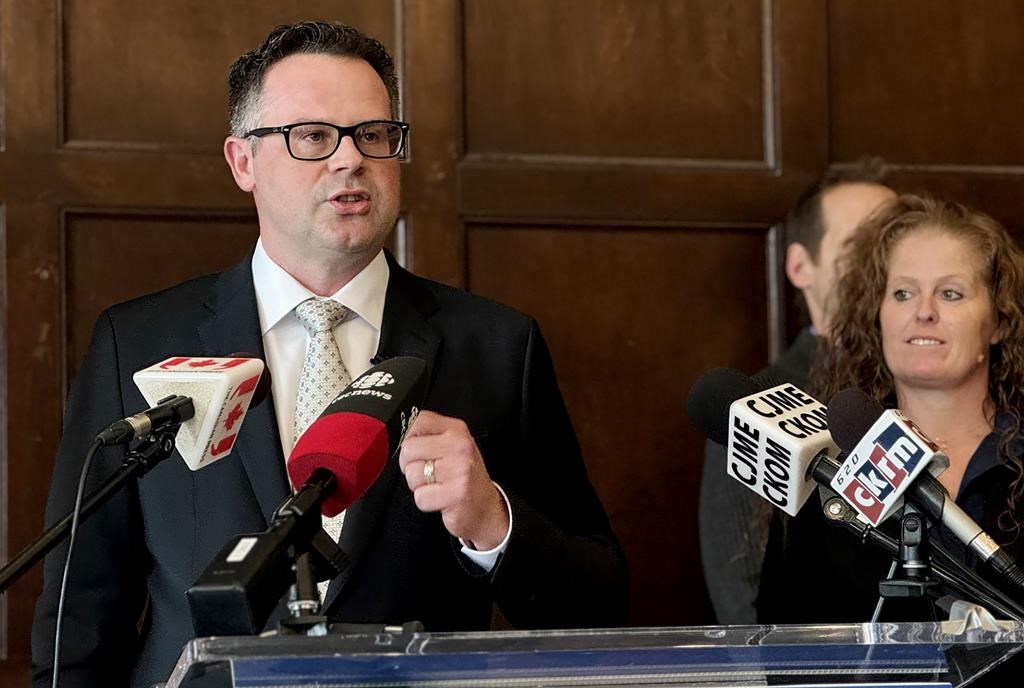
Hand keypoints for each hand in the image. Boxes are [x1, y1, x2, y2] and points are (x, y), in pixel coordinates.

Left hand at [398, 410, 509, 549]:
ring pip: (412, 474)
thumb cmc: (464, 477)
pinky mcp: (457, 493)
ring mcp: (460, 469)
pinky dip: (427, 503)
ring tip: (437, 486)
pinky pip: (420, 497)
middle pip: (408, 450)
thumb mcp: (452, 447)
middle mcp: (460, 446)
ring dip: (419, 486)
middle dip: (411, 466)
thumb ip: (429, 436)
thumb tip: (398, 435)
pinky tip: (441, 499)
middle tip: (428, 473)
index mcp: (457, 430)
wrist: (486, 508)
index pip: (418, 421)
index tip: (419, 451)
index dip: (409, 439)